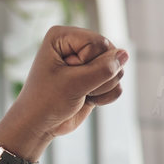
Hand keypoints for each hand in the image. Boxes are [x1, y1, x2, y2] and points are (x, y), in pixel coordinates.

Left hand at [0, 26, 127, 158]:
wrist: (38, 126)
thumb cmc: (47, 101)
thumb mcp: (75, 84)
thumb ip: (104, 68)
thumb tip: (125, 54)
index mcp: (63, 36)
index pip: (99, 43)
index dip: (89, 64)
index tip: (65, 76)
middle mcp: (76, 44)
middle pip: (111, 54)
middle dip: (98, 77)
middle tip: (74, 88)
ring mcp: (87, 61)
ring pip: (117, 70)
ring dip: (101, 88)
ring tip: (79, 94)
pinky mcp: (95, 77)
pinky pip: (116, 83)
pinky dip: (105, 96)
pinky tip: (86, 99)